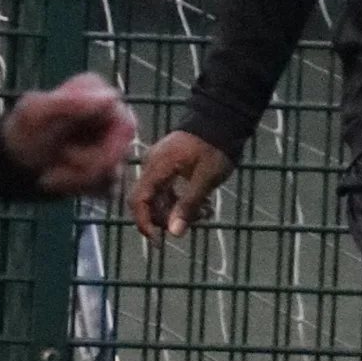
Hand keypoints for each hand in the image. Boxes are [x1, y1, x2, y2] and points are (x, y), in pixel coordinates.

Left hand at [1, 71, 138, 196]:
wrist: (8, 162)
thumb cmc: (20, 132)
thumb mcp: (36, 113)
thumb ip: (72, 102)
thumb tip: (112, 97)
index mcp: (97, 93)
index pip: (124, 126)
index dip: (103, 149)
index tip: (66, 156)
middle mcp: (109, 115)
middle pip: (120, 153)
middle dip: (86, 169)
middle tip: (53, 175)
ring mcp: (109, 142)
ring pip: (113, 173)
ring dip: (78, 181)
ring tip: (50, 178)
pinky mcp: (105, 167)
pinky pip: (108, 187)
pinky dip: (82, 189)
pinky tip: (60, 182)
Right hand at [131, 128, 234, 245]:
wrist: (222, 118)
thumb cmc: (215, 146)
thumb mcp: (206, 179)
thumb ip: (188, 206)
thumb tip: (174, 233)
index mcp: (156, 167)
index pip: (139, 200)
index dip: (145, 224)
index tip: (159, 242)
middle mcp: (152, 165)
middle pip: (149, 202)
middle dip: (169, 218)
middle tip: (195, 223)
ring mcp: (160, 164)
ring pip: (161, 197)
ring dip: (179, 210)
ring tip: (206, 214)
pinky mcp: (169, 165)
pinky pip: (169, 189)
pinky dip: (183, 200)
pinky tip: (204, 205)